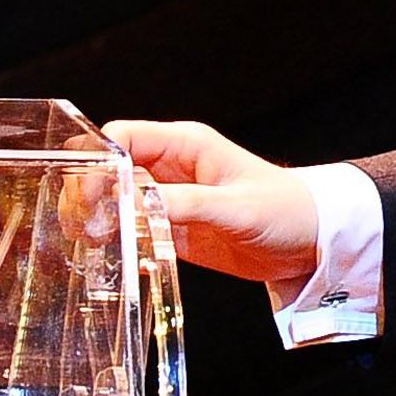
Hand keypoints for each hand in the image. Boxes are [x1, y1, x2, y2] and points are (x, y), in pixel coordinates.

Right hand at [101, 118, 323, 284]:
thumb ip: (186, 205)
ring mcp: (169, 199)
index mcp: (186, 145)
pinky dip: (116, 241)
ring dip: (97, 219)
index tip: (88, 195)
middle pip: (109, 168)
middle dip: (88, 192)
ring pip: (114, 200)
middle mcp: (170, 167)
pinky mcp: (173, 230)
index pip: (121, 138)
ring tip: (91, 244)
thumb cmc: (286, 210)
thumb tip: (137, 207)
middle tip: (83, 226)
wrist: (312, 243)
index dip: (97, 163)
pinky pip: (132, 229)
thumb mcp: (236, 207)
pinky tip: (109, 257)